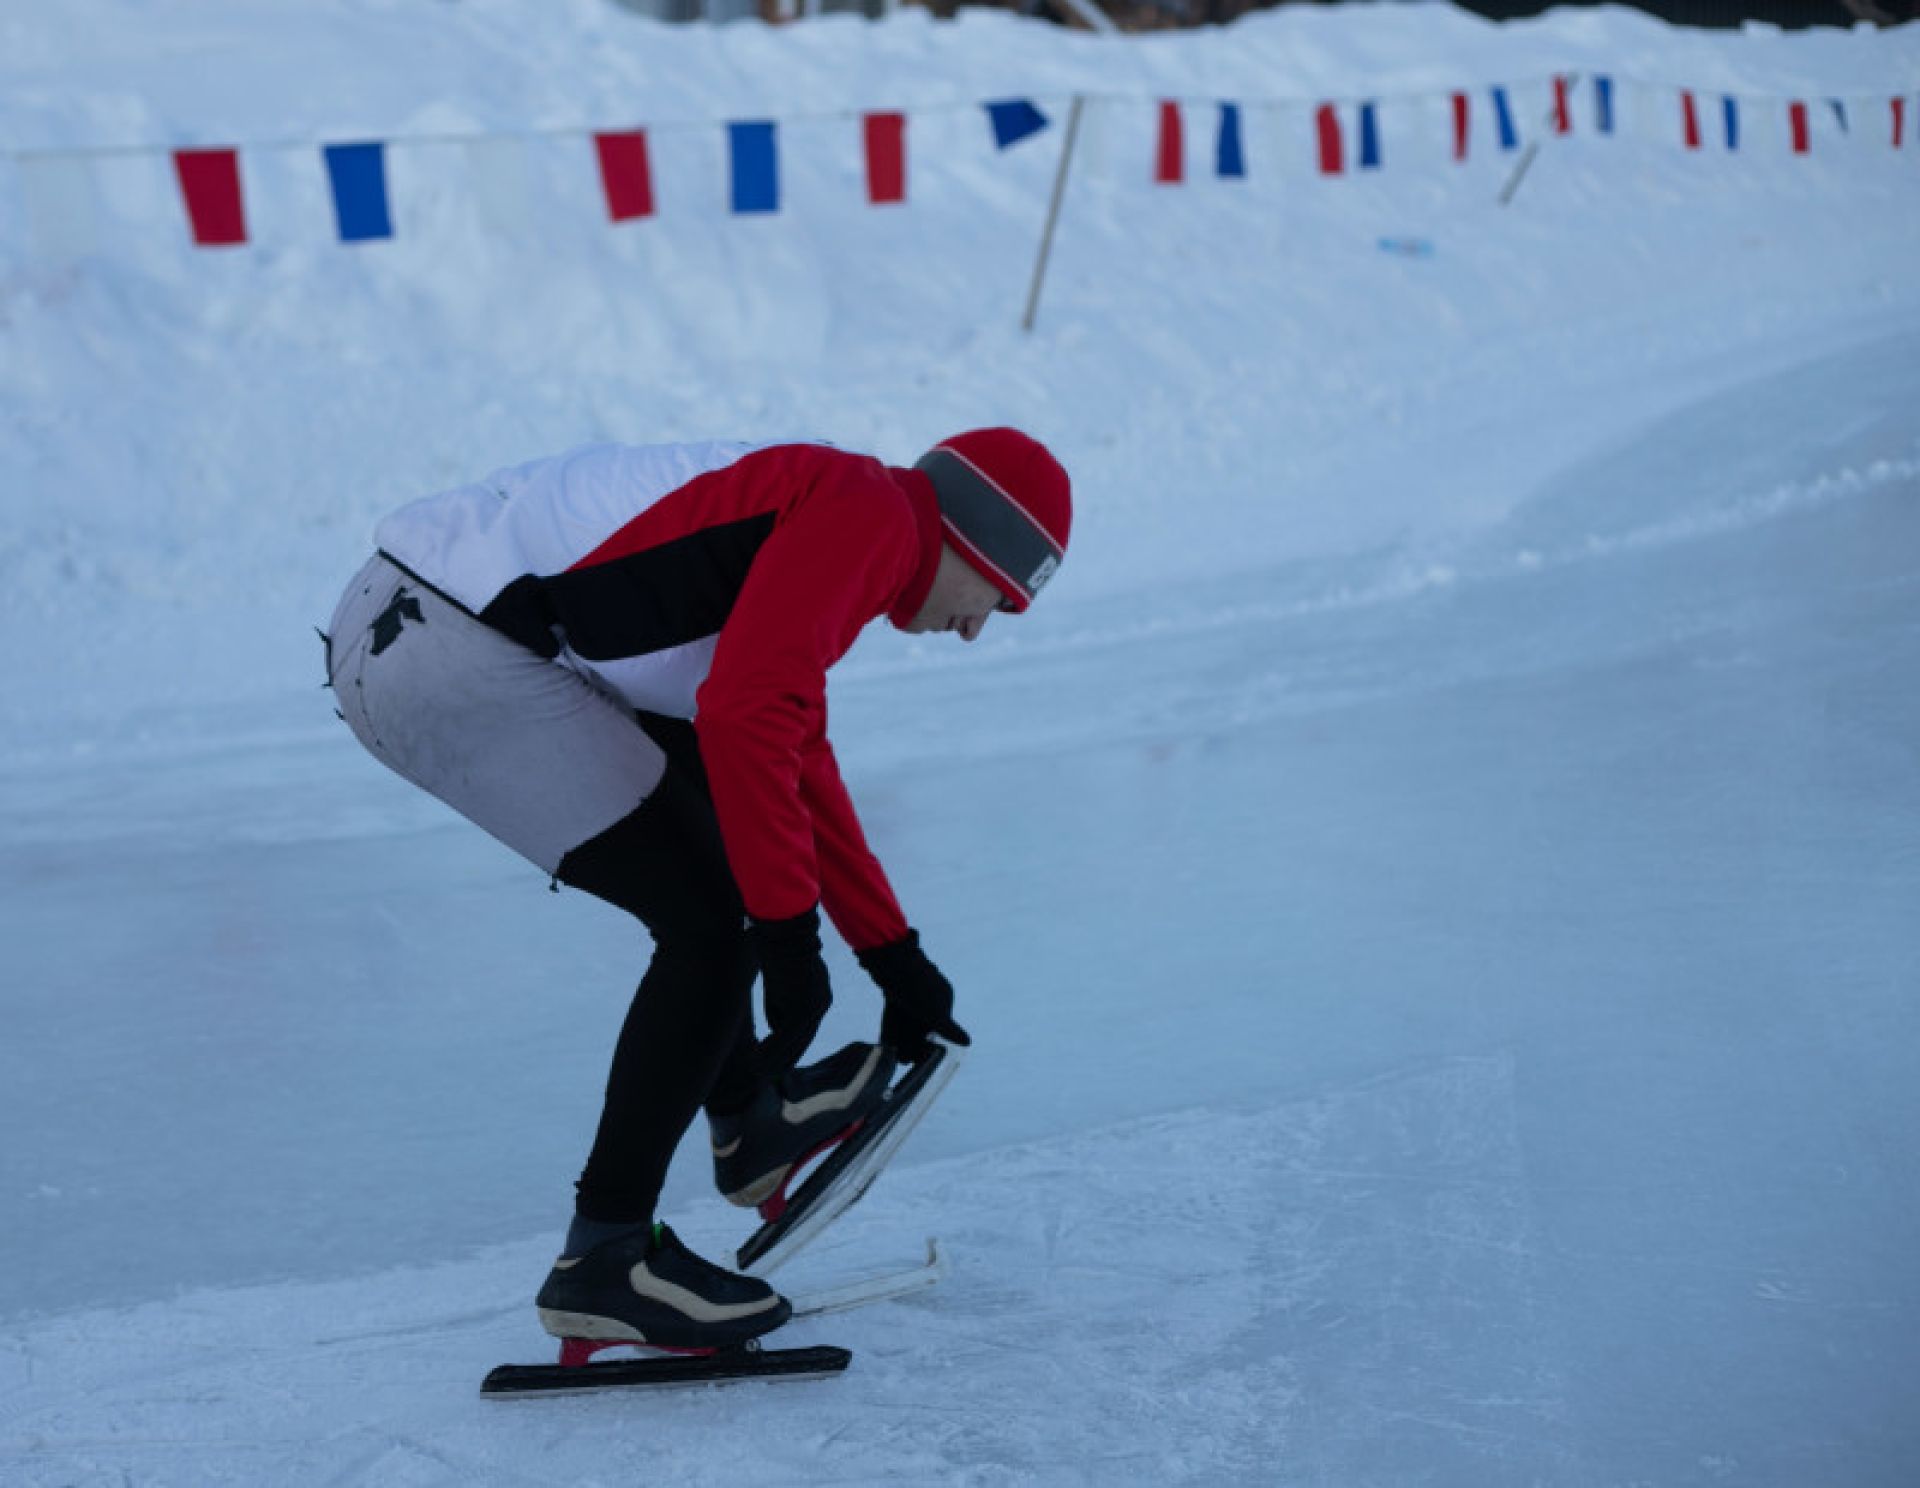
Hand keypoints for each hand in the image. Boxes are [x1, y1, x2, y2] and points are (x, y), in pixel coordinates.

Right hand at [749, 908, 832, 1081]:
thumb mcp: (780, 982)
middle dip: (784, 1059)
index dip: (790, 1048)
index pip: (805, 1030)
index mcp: (819, 994)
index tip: (775, 1064)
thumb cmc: (777, 950)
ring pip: (795, 1041)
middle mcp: (822, 1001)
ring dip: (775, 1058)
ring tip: (757, 1072)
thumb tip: (776, 1027)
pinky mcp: (804, 1003)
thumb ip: (781, 1003)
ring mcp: (816, 1003)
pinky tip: (757, 1059)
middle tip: (765, 1075)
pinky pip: (787, 1034)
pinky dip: (772, 1049)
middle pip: (804, 1040)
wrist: (783, 930)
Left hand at [855, 931, 970, 1063]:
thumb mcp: (935, 1014)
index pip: (939, 1025)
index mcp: (943, 997)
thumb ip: (949, 1029)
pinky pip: (896, 1011)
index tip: (920, 1058)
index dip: (929, 1043)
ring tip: (895, 1054)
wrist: (893, 964)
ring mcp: (912, 990)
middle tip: (905, 1060)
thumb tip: (967, 1042)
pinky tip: (886, 1040)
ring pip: (907, 1019)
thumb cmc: (919, 990)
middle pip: (921, 1024)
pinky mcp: (895, 987)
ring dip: (902, 1037)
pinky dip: (892, 1026)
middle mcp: (929, 993)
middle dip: (914, 1042)